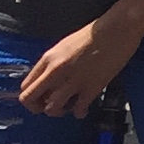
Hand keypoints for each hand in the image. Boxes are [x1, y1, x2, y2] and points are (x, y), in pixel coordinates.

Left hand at [18, 6, 143, 115]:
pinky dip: (79, 113)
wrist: (117, 30)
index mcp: (48, 59)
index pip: (25, 86)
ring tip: (68, 107)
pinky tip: (83, 109)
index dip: (31, 97)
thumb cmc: (94, 34)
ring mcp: (73, 81)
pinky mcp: (91, 87)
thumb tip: (49, 78)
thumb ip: (53, 63)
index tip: (40, 99)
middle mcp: (56, 72)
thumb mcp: (64, 46)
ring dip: (58, 111)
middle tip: (49, 106)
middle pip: (30, 99)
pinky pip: (78, 109)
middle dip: (37, 108)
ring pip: (51, 108)